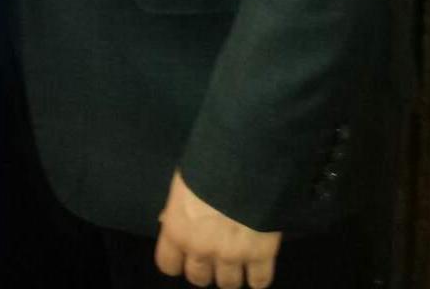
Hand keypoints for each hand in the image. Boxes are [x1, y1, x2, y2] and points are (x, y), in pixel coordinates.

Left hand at [154, 170, 281, 287]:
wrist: (246, 153)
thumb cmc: (209, 158)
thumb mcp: (184, 179)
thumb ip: (178, 208)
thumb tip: (169, 222)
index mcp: (178, 229)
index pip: (168, 264)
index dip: (177, 259)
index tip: (185, 252)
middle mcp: (201, 248)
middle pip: (198, 278)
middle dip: (205, 266)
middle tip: (214, 251)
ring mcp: (232, 254)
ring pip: (228, 283)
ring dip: (231, 272)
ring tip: (236, 256)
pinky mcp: (261, 254)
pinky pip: (259, 281)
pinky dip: (259, 276)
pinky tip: (258, 264)